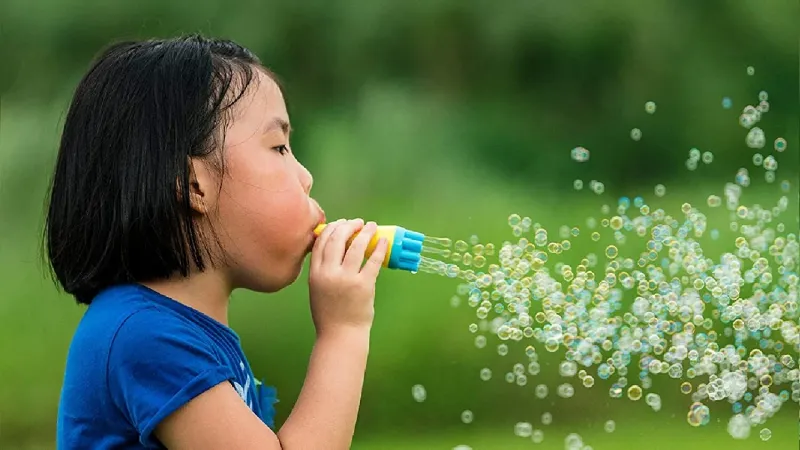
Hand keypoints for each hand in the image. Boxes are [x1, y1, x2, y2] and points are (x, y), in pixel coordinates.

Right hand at [308, 219, 388, 335]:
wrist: (340, 335)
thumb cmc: (330, 313)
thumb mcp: (317, 288)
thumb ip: (323, 269)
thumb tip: (335, 247)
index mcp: (315, 274)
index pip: (321, 242)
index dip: (332, 228)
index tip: (342, 223)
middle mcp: (329, 273)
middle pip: (337, 239)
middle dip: (348, 226)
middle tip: (358, 223)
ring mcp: (347, 279)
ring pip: (356, 246)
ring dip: (365, 232)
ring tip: (372, 226)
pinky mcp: (364, 285)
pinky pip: (373, 261)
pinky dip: (379, 248)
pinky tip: (383, 241)